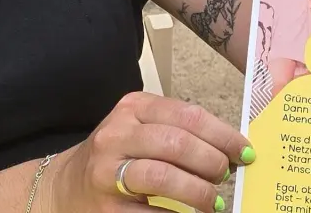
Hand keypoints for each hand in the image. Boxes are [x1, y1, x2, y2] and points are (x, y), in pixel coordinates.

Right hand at [47, 92, 251, 212]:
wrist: (65, 187)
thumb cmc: (116, 157)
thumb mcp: (143, 130)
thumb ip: (181, 133)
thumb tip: (232, 151)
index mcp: (134, 109)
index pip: (188, 116)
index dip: (223, 135)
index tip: (244, 152)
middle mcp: (117, 136)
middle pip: (177, 144)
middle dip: (212, 163)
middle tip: (225, 177)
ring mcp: (107, 173)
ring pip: (163, 176)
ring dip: (198, 192)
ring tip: (213, 201)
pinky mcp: (105, 208)